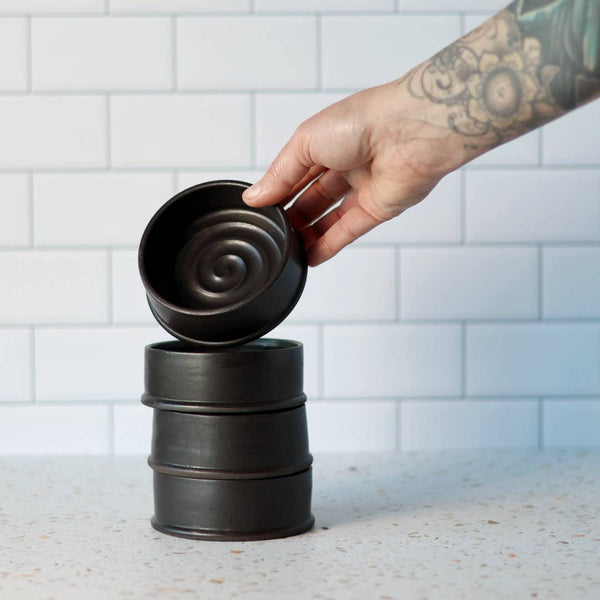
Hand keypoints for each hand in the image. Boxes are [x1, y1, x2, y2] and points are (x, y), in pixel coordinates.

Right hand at [242, 81, 467, 265]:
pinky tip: (310, 257)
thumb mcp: (306, 142)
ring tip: (287, 250)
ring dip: (309, 233)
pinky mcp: (379, 208)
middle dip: (293, 215)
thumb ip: (281, 173)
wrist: (411, 131)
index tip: (260, 209)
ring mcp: (363, 187)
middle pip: (313, 196)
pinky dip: (329, 245)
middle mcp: (347, 163)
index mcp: (328, 141)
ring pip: (330, 216)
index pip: (297, 171)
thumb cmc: (364, 121)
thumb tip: (255, 196)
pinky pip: (349, 230)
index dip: (279, 190)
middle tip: (272, 232)